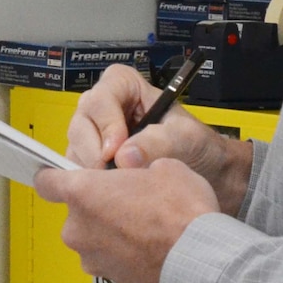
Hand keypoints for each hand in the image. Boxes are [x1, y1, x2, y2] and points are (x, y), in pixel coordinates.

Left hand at [34, 158, 218, 282]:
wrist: (201, 265)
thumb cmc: (181, 213)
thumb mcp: (166, 168)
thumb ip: (139, 167)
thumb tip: (141, 173)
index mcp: (82, 193)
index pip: (46, 182)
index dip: (55, 177)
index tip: (63, 175)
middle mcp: (77, 229)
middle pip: (77, 213)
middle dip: (98, 207)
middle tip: (130, 202)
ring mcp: (92, 260)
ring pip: (95, 239)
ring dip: (112, 234)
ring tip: (148, 230)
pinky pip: (112, 261)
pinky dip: (126, 256)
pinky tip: (153, 251)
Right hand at [65, 64, 253, 213]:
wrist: (206, 173)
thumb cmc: (197, 145)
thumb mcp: (185, 137)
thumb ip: (158, 141)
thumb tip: (124, 157)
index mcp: (123, 86)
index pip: (101, 99)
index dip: (106, 125)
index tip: (116, 152)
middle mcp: (102, 107)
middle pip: (81, 124)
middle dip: (94, 152)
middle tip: (113, 177)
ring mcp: (93, 135)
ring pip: (75, 149)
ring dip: (91, 171)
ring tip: (117, 189)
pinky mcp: (90, 161)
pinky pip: (78, 171)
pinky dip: (91, 185)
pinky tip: (111, 196)